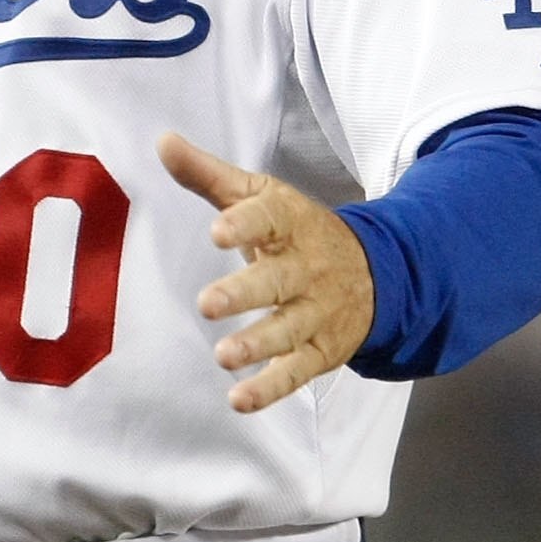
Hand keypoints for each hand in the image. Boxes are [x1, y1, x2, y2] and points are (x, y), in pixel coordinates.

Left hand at [155, 132, 375, 412]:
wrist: (379, 273)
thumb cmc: (299, 232)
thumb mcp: (262, 197)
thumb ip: (209, 175)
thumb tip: (162, 141)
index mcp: (291, 224)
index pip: (270, 219)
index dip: (245, 224)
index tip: (218, 229)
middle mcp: (307, 269)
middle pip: (277, 280)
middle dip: (245, 293)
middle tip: (208, 303)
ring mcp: (316, 313)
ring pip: (288, 330)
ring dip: (257, 345)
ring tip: (224, 357)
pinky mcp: (320, 351)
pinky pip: (296, 373)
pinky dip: (270, 388)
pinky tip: (239, 399)